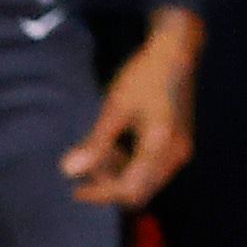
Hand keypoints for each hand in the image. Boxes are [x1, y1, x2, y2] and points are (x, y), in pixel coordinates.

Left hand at [61, 18, 195, 205]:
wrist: (175, 52)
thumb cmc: (144, 75)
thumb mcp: (115, 108)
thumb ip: (95, 143)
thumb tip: (67, 172)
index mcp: (160, 146)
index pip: (129, 189)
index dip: (100, 194)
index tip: (76, 190)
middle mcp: (175, 155)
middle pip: (138, 192)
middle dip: (110, 184)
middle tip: (89, 162)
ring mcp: (179, 152)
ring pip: (144, 182)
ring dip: (118, 174)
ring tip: (103, 147)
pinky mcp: (177, 146)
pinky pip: (150, 170)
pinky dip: (129, 165)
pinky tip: (117, 145)